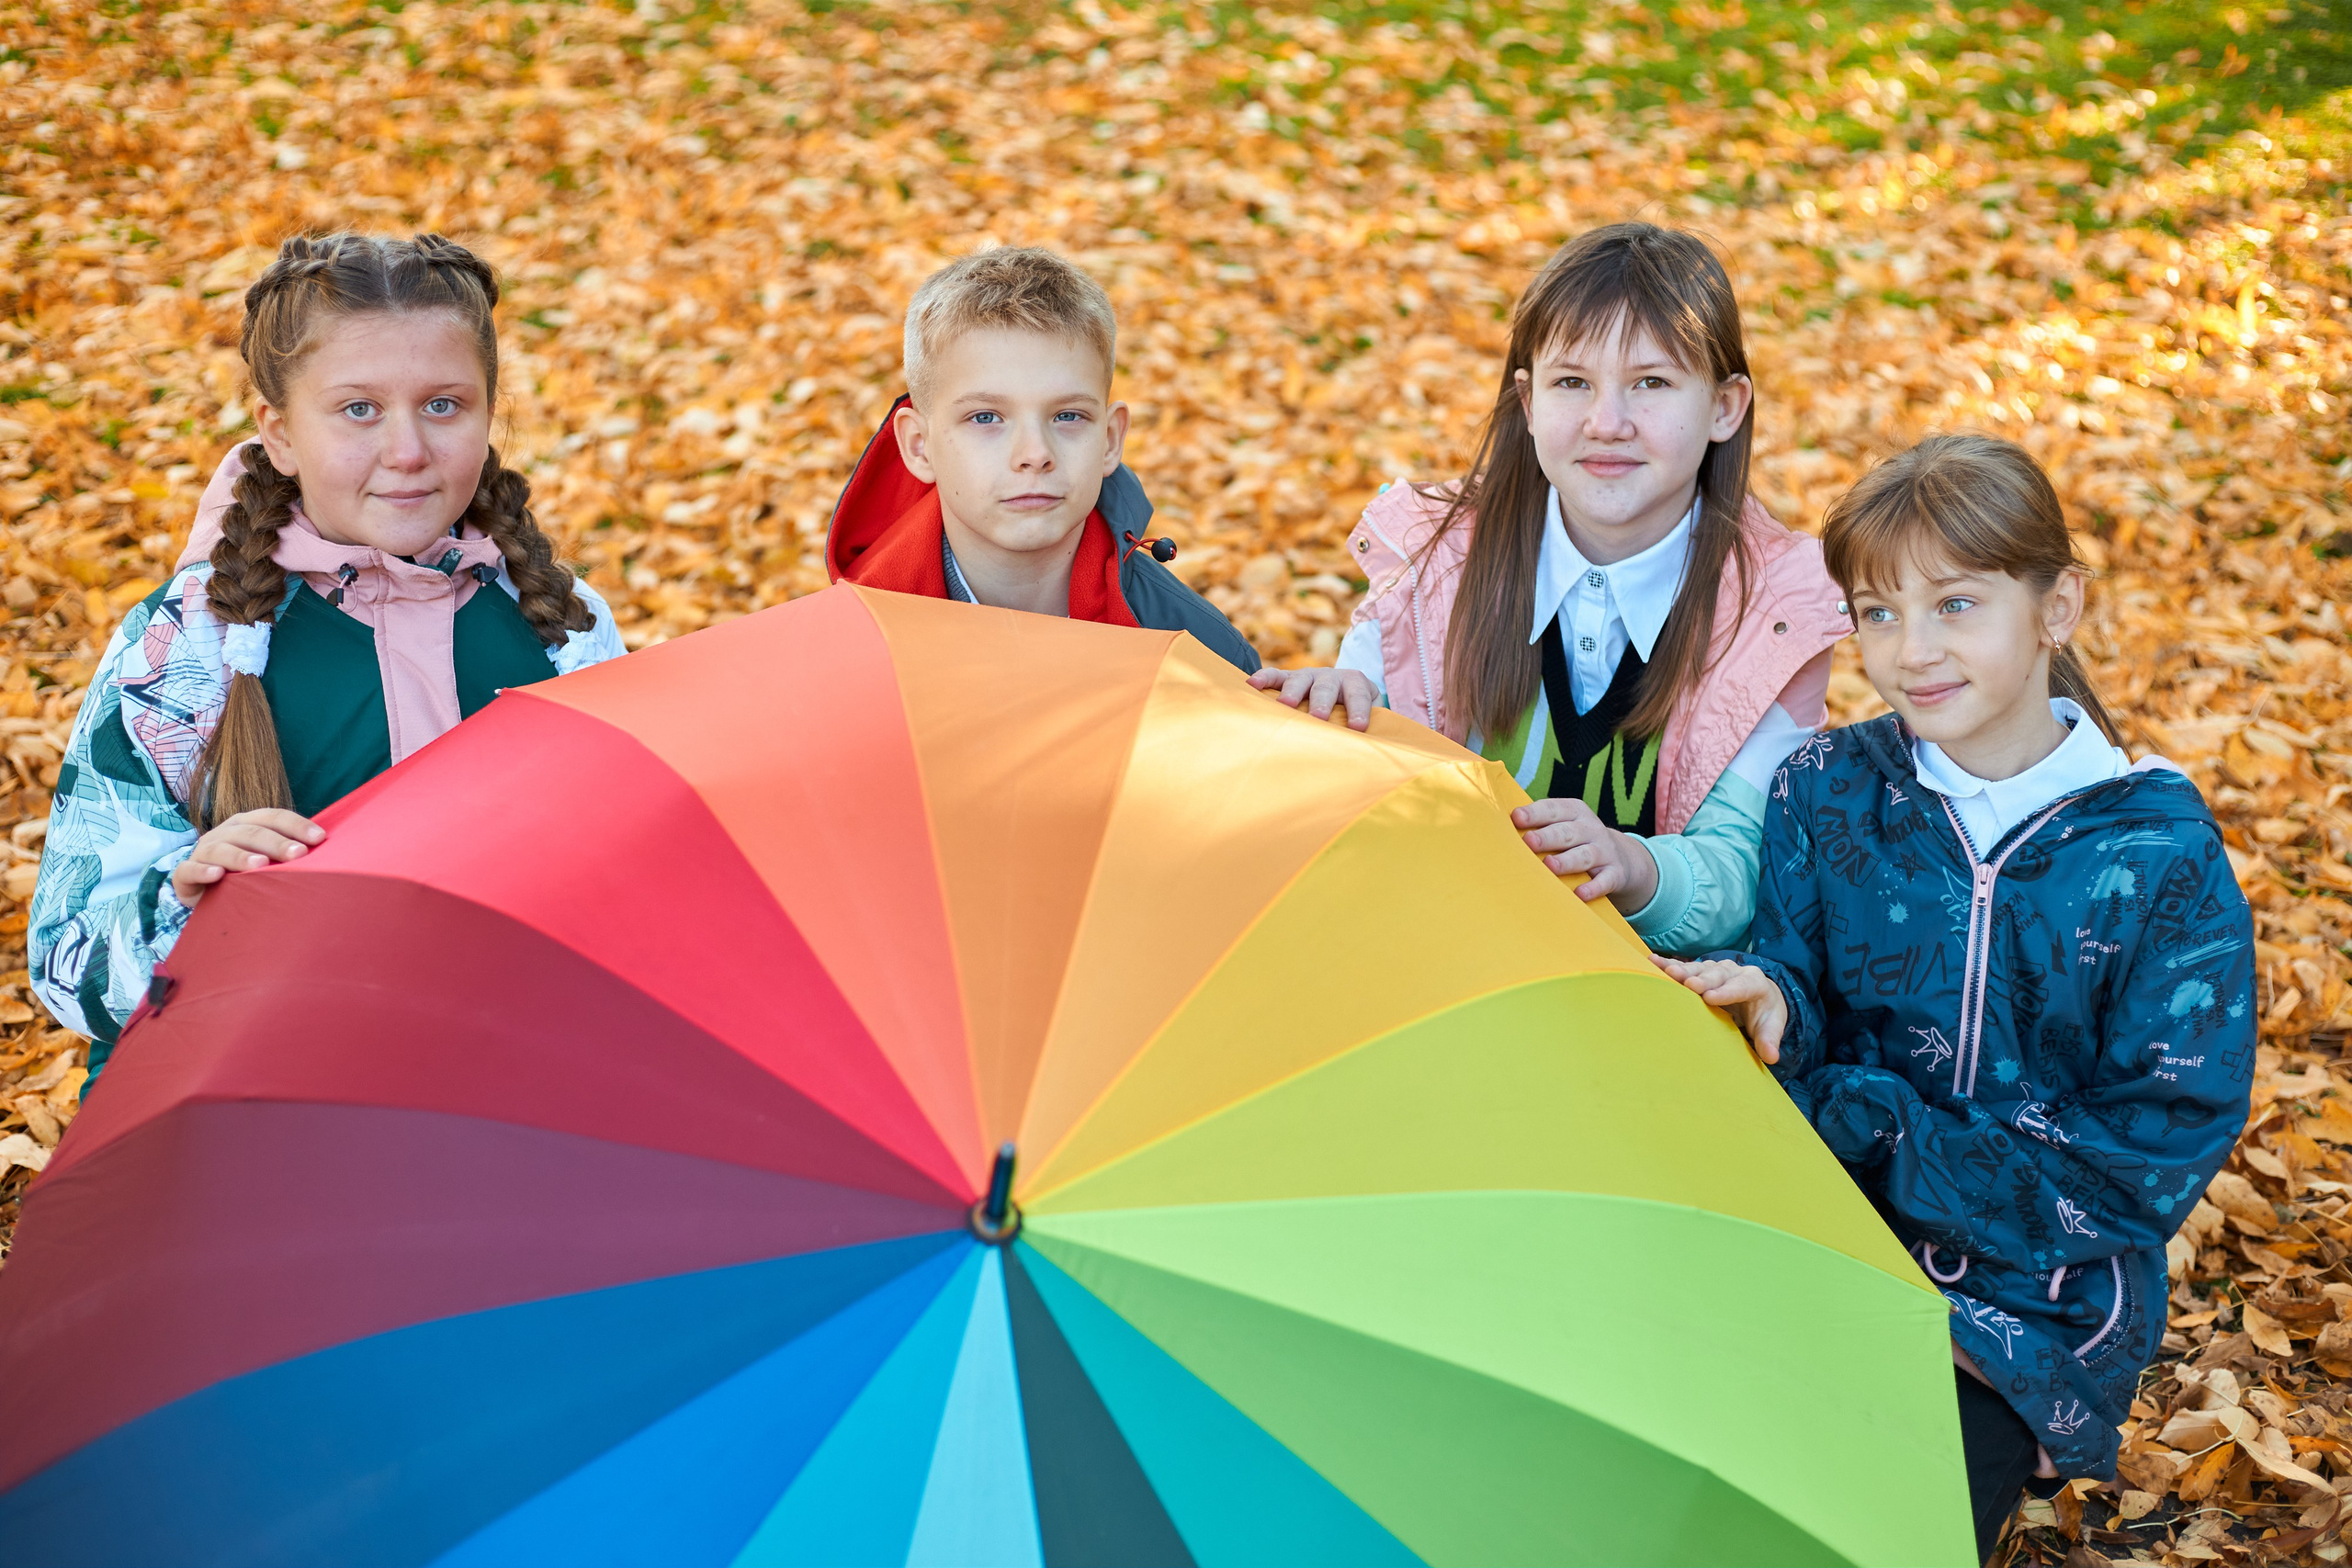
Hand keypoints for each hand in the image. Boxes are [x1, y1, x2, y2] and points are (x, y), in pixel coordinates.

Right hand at [170, 809, 323, 908]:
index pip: (273, 817)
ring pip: (221, 848)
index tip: (320, 838)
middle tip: (298, 855)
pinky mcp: (184, 874)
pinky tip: (217, 876)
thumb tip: (329, 851)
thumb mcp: (269, 860)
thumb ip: (290, 853)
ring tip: (261, 865)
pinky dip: (203, 871)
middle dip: (276, 842)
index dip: (296, 825)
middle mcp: (225, 832)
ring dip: (241, 856)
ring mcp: (203, 851)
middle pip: (251, 832)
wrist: (207, 893)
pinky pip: (190, 870)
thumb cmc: (247, 874)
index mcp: (248, 823)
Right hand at [1248, 665, 1378, 730]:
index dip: (1359, 710)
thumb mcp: (1371, 717)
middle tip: (1319, 716)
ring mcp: (1308, 676)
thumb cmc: (1356, 712)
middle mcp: (1331, 677)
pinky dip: (1264, 678)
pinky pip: (1275, 676)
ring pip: (1300, 680)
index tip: (1358, 727)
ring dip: (1293, 691)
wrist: (1344, 690)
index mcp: (1356, 684)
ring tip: (1286, 704)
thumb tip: (1377, 749)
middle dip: (1322, 701)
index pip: (1359, 696)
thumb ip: (1374, 727)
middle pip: (1327, 687)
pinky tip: (1252, 685)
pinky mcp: (1288, 678)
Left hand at [1510, 796, 1657, 907]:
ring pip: (1585, 855)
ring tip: (1549, 866)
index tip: (1516, 818)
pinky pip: (1605, 880)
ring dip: (1567, 861)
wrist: (1623, 858)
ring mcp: (1605, 851)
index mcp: (1575, 812)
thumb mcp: (1564, 824)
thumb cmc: (1576, 840)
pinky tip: (1579, 894)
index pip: (1554, 809)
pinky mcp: (1615, 873)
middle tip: (1529, 842)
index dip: (1535, 813)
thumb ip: (1539, 824)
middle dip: (1548, 837)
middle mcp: (1591, 829)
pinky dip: (1593, 887)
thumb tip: (1496, 826)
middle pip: (1568, 832)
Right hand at [1652, 955, 1787, 1063]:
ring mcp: (1716, 969)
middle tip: (1689, 984)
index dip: (1726, 992)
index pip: (1741, 986)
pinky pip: (1684, 966)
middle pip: (1718, 975)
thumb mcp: (1771, 1025)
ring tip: (1668, 973)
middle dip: (1703, 980)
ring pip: (1699, 968)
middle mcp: (1734, 971)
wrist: (1760, 996)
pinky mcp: (1701, 971)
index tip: (1711, 998)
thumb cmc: (1763, 1013)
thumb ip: (1769, 1039)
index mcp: (1754, 983)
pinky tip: (1653, 961)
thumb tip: (1771, 1057)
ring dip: (1683, 971)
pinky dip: (1668, 964)